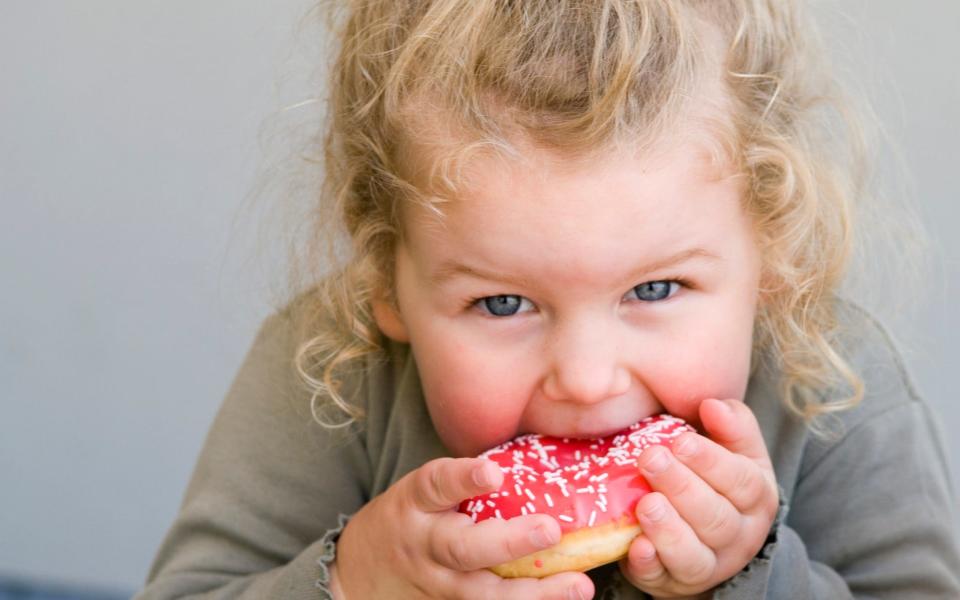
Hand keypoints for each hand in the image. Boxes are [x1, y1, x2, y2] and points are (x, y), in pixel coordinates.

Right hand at [334, 456, 595, 598]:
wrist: (360, 570)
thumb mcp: (423, 491)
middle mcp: (424, 545)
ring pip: (481, 593)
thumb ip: (464, 481)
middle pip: (463, 549)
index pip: (437, 484)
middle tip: (550, 530)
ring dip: (534, 592)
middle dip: (510, 541)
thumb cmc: (410, 517)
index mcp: (417, 502)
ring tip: (579, 585)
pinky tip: (562, 599)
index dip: (464, 478)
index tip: (493, 473)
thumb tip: (538, 458)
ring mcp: (435, 584)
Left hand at [619, 398, 778, 598]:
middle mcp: (739, 536)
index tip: (680, 441)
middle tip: (650, 459)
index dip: (711, 461)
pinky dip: (649, 564)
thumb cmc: (715, 481)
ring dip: (668, 529)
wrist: (705, 538)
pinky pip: (662, 578)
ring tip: (646, 503)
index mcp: (757, 498)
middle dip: (682, 487)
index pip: (741, 481)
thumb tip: (714, 405)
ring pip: (694, 554)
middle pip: (715, 517)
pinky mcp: (673, 583)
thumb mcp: (734, 451)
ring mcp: (708, 564)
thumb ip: (731, 425)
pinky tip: (636, 546)